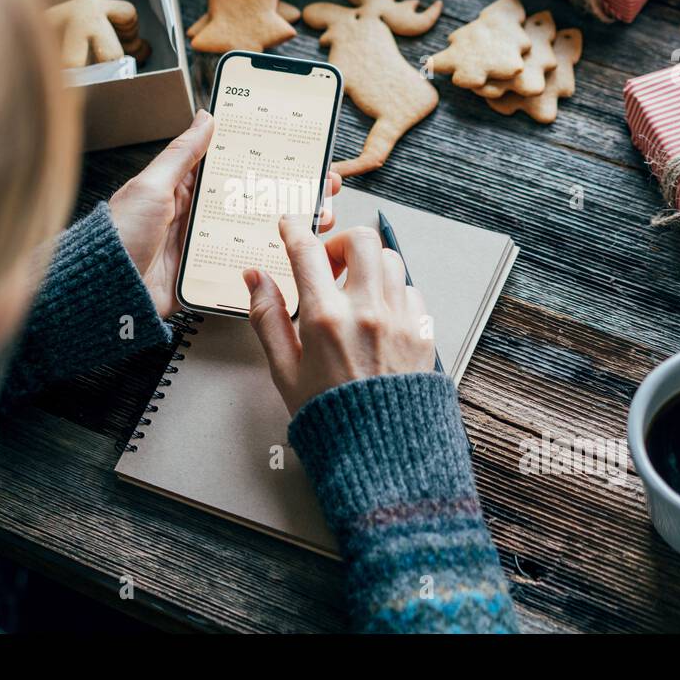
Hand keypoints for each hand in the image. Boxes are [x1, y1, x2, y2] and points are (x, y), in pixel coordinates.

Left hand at [109, 110, 342, 316]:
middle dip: (287, 192)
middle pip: (252, 199)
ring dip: (287, 226)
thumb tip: (205, 117)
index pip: (232, 166)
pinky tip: (295, 255)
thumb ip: (181, 155)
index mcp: (184, 188)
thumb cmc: (119, 236)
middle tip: (321, 185)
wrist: (107, 292)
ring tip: (318, 219)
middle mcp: (198, 216)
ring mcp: (205, 246)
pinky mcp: (208, 275)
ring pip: (255, 231)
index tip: (296, 150)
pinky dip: (268, 260)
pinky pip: (244, 264)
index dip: (264, 158)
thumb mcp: (151, 186)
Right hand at [244, 219, 435, 415]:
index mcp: (326, 319)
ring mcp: (400, 319)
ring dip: (369, 266)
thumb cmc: (330, 417)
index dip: (294, 229)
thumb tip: (255, 279)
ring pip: (391, 260)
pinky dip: (392, 293)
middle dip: (341, 243)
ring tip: (354, 291)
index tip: (290, 226)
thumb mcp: (284, 370)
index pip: (307, 252)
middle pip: (361, 240)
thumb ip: (267, 318)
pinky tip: (378, 315)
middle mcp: (367, 311)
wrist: (381, 453)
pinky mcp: (424, 331)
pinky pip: (411, 291)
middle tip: (329, 264)